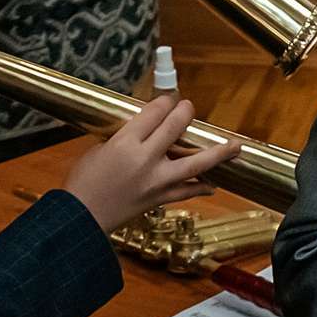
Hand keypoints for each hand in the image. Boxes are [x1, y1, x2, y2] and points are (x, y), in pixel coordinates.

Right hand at [64, 94, 240, 233]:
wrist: (81, 218)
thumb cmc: (83, 182)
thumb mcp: (99, 150)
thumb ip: (124, 139)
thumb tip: (146, 131)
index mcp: (125, 143)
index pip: (155, 112)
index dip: (165, 102)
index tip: (170, 99)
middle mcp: (145, 159)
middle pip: (176, 128)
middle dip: (186, 113)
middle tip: (189, 108)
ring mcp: (156, 181)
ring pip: (195, 163)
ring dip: (217, 153)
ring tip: (235, 146)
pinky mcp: (160, 199)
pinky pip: (188, 191)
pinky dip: (201, 187)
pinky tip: (213, 184)